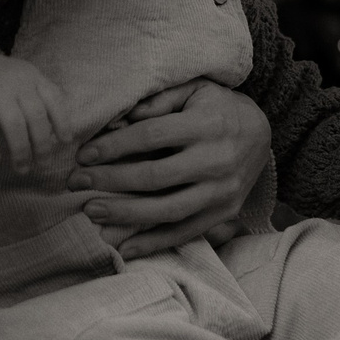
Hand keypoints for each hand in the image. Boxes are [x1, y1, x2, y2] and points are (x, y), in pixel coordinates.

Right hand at [0, 52, 71, 170]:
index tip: (65, 142)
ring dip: (20, 150)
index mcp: (33, 78)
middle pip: (36, 116)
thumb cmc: (1, 81)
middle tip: (43, 164)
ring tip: (22, 169)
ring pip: (14, 124)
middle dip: (42, 145)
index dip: (62, 121)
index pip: (54, 99)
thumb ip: (41, 99)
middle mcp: (18, 83)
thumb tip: (58, 134)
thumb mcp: (25, 80)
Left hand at [71, 81, 270, 257]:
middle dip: (110, 181)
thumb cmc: (217, 107)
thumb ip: (158, 101)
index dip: (114, 146)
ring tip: (92, 213)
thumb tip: (120, 120)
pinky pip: (185, 233)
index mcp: (207, 124)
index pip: (151, 136)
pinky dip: (154, 244)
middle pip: (154, 176)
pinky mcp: (223, 214)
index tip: (84, 155)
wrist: (263, 134)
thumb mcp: (194, 89)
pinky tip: (124, 249)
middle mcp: (216, 160)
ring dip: (126, 215)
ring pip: (168, 210)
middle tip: (76, 183)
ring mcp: (221, 192)